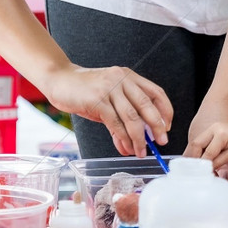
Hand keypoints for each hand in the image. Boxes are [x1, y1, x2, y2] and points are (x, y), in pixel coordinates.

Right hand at [43, 64, 172, 157]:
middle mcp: (122, 80)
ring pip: (132, 117)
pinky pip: (115, 123)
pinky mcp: (97, 100)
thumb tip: (132, 146)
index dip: (165, 110)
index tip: (167, 126)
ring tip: (141, 151)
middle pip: (147, 105)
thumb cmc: (85, 91)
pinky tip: (125, 147)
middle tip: (161, 142)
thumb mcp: (108, 101)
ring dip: (139, 137)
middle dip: (156, 126)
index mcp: (129, 76)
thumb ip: (121, 119)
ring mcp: (109, 89)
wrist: (60, 79)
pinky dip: (122, 137)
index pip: (156, 92)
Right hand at [187, 122, 227, 167]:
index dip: (202, 165)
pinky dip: (198, 150)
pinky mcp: (212, 129)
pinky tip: (199, 159)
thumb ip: (218, 162)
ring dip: (194, 153)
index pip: (207, 152)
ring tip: (195, 166)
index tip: (200, 175)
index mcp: (221, 134)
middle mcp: (214, 128)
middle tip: (193, 170)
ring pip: (196, 141)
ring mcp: (212, 127)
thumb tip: (206, 170)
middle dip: (193, 158)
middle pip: (196, 144)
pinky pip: (200, 140)